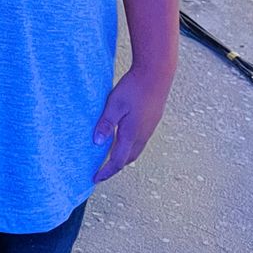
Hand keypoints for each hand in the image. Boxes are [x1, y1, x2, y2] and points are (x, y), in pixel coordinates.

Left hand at [93, 64, 172, 181]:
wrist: (156, 75)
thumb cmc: (134, 87)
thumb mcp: (114, 104)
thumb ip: (106, 124)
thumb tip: (97, 143)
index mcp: (131, 134)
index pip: (118, 161)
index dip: (106, 171)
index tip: (96, 178)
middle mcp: (142, 135)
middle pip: (128, 159)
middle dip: (115, 167)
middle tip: (102, 171)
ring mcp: (149, 128)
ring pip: (135, 150)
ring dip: (123, 157)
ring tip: (111, 158)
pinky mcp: (152, 121)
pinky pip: (140, 141)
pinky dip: (130, 147)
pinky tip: (124, 139)